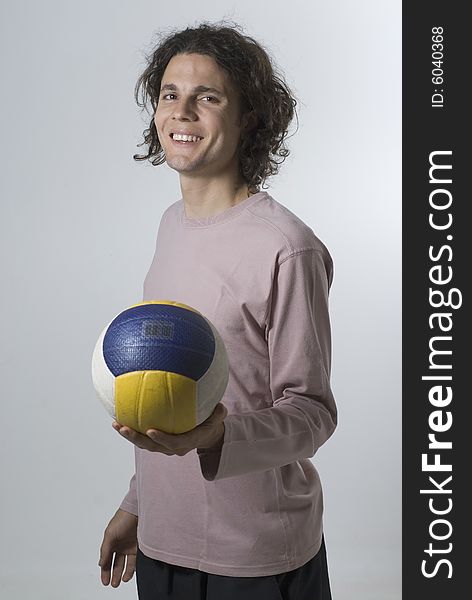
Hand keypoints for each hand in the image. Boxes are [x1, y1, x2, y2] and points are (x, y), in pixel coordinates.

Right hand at [99, 508, 137, 586]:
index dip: (105, 570)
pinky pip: (136, 560)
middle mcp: (120, 544)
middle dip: (114, 574)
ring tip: (121, 581)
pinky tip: (129, 574)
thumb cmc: (123, 518)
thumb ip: (105, 550)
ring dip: (123, 573)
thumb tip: (101, 563)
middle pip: (116, 563)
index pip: (106, 559)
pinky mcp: (140, 546)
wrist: (140, 509)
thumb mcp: (110, 534)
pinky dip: (132, 568)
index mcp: (111, 541)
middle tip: (113, 584)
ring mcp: (130, 545)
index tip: (105, 581)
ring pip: (126, 563)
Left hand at [112, 402, 226, 455]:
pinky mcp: (157, 440)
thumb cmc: (211, 423)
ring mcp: (163, 445)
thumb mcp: (218, 419)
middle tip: (124, 428)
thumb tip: (220, 406)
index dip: (161, 439)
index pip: (173, 443)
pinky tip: (121, 415)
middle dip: (137, 439)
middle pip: (152, 446)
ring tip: (116, 424)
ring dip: (129, 435)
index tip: (151, 430)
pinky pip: (143, 436)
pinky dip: (132, 428)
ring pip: (144, 443)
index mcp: (187, 442)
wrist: (205, 435)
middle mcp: (172, 447)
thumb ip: (219, 414)